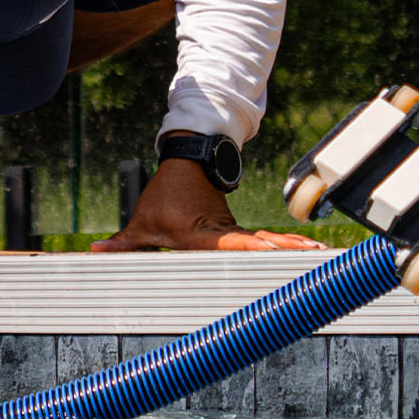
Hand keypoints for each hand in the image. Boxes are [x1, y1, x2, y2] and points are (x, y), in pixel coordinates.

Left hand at [90, 158, 326, 251]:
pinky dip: (288, 247)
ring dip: (293, 248)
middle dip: (285, 251)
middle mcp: (224, 234)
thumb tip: (95, 251)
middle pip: (259, 244)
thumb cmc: (164, 195)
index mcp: (203, 233)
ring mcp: (235, 232)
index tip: (272, 249)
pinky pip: (265, 243)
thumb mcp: (142, 221)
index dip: (252, 246)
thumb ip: (124, 242)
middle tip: (314, 255)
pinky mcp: (239, 233)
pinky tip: (310, 253)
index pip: (231, 242)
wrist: (187, 163)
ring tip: (322, 254)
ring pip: (267, 242)